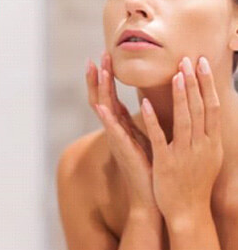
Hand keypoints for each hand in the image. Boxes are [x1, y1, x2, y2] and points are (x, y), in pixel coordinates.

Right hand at [86, 51, 157, 213]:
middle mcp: (114, 129)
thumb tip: (146, 102)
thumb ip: (142, 120)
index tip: (104, 56)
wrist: (150, 194)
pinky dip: (105, 117)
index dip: (105, 77)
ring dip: (100, 89)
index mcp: (120, 125)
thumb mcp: (146, 136)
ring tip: (98, 70)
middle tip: (97, 55)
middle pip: (101, 97)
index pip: (109, 96)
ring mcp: (116, 138)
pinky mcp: (123, 149)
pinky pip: (112, 130)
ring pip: (103, 109)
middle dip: (98, 76)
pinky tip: (101, 105)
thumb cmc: (150, 165)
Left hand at [140, 56, 222, 222]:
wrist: (188, 213)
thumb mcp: (208, 158)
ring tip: (176, 74)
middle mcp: (201, 146)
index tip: (201, 64)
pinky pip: (159, 138)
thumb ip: (205, 135)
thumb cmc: (196, 183)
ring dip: (181, 96)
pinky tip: (146, 105)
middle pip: (201, 109)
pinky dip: (153, 120)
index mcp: (211, 143)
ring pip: (184, 120)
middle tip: (189, 59)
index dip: (208, 85)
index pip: (212, 108)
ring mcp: (184, 154)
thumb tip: (206, 115)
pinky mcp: (166, 163)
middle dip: (196, 83)